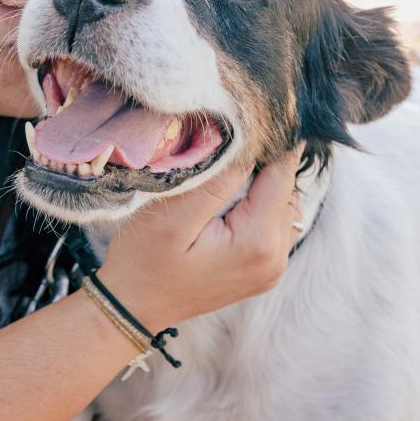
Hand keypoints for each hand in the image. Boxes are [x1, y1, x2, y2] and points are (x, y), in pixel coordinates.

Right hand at [96, 145, 304, 327]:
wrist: (133, 306)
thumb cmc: (144, 260)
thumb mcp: (173, 215)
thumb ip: (217, 181)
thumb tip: (248, 143)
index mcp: (258, 242)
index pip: (282, 174)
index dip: (270, 142)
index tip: (253, 114)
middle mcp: (276, 258)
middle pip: (286, 188)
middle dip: (262, 162)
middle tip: (230, 138)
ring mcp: (273, 268)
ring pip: (283, 204)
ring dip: (261, 183)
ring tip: (227, 167)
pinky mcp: (263, 269)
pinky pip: (274, 223)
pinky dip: (259, 204)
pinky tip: (230, 196)